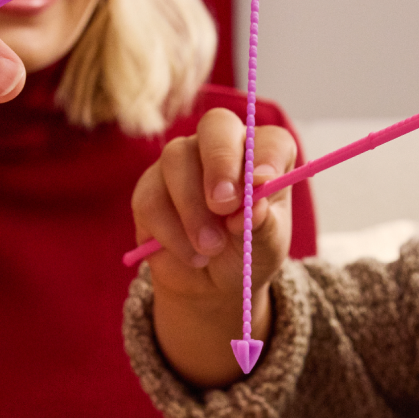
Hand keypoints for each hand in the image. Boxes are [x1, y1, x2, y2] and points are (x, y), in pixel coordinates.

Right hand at [130, 107, 297, 385]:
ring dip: (193, 209)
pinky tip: (186, 255)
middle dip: (221, 162)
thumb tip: (254, 202)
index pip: (269, 139)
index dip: (264, 158)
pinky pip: (149, 196)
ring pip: (176, 161)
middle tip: (229, 205)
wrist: (212, 290)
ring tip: (211, 251)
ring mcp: (182, 166)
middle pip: (217, 127)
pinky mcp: (149, 190)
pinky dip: (167, 228)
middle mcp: (224, 151)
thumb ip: (261, 225)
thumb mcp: (265, 251)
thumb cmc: (250, 261)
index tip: (263, 187)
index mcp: (265, 157)